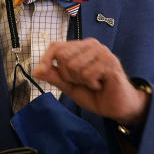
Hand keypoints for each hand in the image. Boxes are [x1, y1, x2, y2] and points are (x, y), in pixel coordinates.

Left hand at [32, 38, 149, 124]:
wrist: (117, 108)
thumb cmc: (96, 94)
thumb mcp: (70, 86)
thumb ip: (55, 76)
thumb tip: (36, 71)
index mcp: (81, 47)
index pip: (56, 46)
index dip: (45, 59)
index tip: (40, 72)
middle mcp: (92, 45)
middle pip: (63, 56)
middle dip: (68, 75)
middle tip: (82, 81)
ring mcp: (102, 52)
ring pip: (74, 66)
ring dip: (81, 81)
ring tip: (93, 83)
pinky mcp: (110, 63)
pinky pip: (87, 74)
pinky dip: (91, 84)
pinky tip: (101, 85)